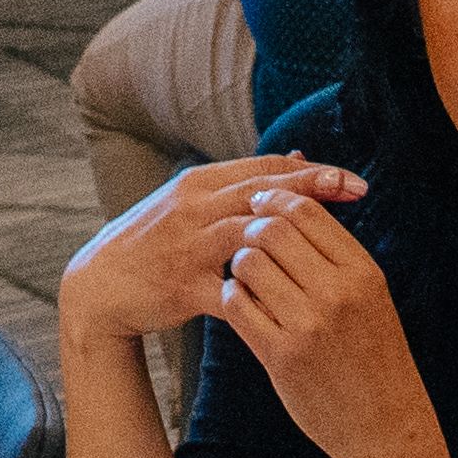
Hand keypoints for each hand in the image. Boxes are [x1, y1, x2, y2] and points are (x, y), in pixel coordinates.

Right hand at [61, 155, 368, 353]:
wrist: (99, 285)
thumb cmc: (155, 242)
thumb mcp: (194, 201)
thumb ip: (245, 182)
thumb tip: (301, 157)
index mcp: (199, 183)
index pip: (265, 168)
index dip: (312, 171)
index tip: (353, 179)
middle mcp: (193, 207)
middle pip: (262, 191)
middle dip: (314, 189)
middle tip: (357, 190)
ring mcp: (185, 247)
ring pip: (246, 233)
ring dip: (293, 236)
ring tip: (334, 243)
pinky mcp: (180, 286)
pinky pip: (227, 291)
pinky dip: (260, 293)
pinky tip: (296, 299)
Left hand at [200, 174, 435, 457]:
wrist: (384, 426)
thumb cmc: (375, 357)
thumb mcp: (371, 297)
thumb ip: (337, 256)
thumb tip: (290, 208)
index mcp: (362, 272)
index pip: (306, 211)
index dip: (275, 201)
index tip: (261, 206)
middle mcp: (337, 293)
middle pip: (272, 230)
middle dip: (252, 230)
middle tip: (249, 243)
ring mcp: (307, 325)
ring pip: (249, 263)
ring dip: (239, 264)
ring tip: (247, 278)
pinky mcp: (280, 356)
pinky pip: (236, 306)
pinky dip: (232, 297)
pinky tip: (242, 305)